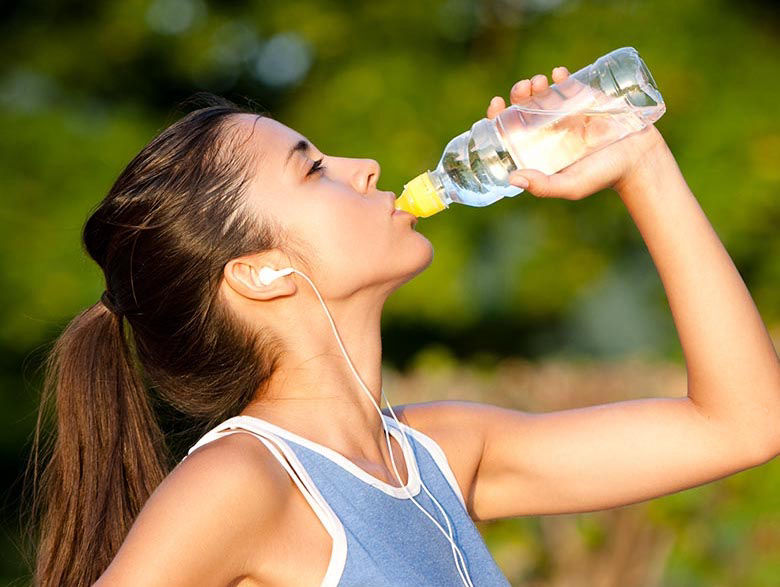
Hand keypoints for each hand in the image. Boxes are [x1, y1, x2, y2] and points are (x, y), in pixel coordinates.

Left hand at [487, 67, 669, 198]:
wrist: (638, 159)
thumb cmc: (602, 177)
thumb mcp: (571, 186)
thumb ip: (543, 186)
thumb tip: (512, 179)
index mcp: (538, 149)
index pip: (510, 131)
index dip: (498, 117)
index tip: (497, 105)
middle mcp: (548, 130)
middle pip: (524, 107)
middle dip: (518, 94)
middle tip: (523, 89)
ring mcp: (566, 113)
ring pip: (543, 93)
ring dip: (536, 84)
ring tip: (539, 82)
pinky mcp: (585, 100)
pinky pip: (569, 84)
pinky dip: (561, 76)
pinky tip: (559, 74)